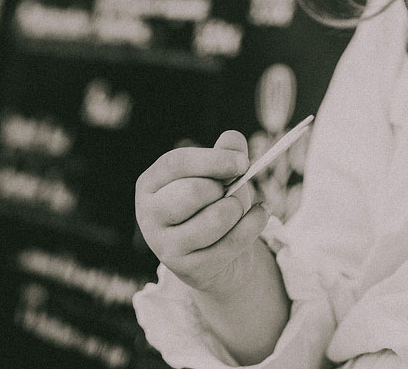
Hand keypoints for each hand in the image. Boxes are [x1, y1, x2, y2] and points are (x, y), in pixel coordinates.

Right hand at [135, 131, 269, 293]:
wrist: (216, 255)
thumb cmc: (214, 204)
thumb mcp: (219, 175)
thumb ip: (226, 153)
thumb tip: (233, 139)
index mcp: (151, 184)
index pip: (175, 163)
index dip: (212, 160)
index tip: (243, 162)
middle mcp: (149, 214)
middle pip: (193, 191)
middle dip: (224, 189)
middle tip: (232, 191)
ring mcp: (164, 245)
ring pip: (214, 219)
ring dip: (237, 209)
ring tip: (238, 208)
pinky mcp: (185, 269)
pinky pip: (230, 244)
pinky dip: (253, 226)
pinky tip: (259, 216)